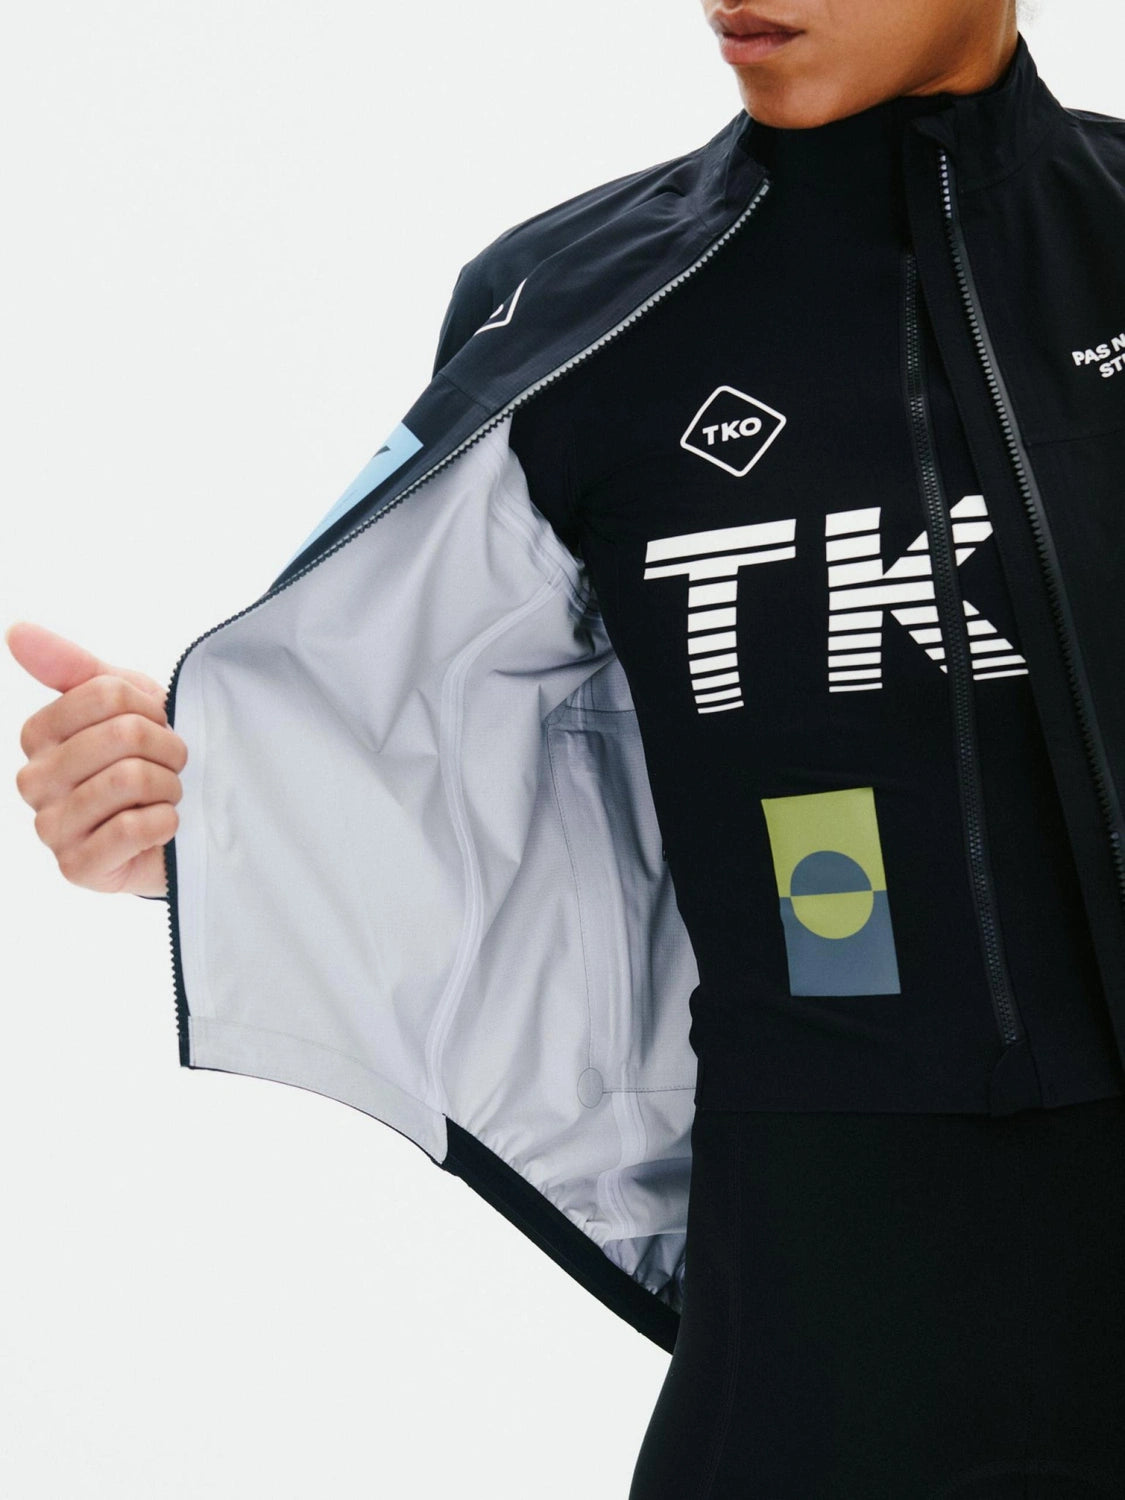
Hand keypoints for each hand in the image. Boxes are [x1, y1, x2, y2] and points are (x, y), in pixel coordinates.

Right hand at [7, 621, 187, 896]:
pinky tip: (163, 824)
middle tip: (171, 765)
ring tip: (167, 794)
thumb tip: (15, 630)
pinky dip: (166, 821)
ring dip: (168, 786)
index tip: (157, 727)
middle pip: (122, 735)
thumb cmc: (146, 760)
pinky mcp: (77, 866)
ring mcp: (51, 828)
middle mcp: (34, 781)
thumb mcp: (121, 703)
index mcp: (37, 736)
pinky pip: (133, 828)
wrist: (177, 828)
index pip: (106, 695)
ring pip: (128, 779)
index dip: (150, 708)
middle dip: (167, 748)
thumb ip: (72, 667)